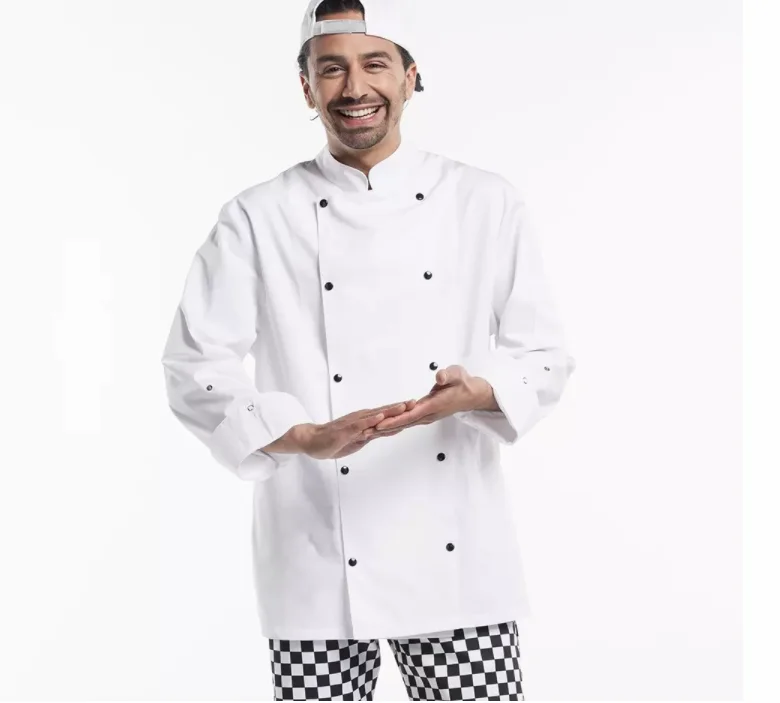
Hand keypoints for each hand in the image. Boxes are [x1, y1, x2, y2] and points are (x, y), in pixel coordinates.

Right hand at [295, 398, 418, 459]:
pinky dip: (371, 420)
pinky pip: (360, 424)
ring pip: (375, 416)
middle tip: (416, 402)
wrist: (312, 440)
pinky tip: (380, 417)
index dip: (401, 412)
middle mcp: (361, 420)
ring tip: (403, 406)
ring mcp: (354, 424)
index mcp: (365, 423)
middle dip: (400, 408)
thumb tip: (386, 432)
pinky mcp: (346, 430)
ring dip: (390, 411)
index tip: (415, 407)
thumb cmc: (333, 440)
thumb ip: (370, 435)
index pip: (386, 417)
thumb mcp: (357, 441)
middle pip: (384, 413)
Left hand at [363, 365, 493, 435]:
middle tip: (366, 432)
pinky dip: (395, 425)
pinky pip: (408, 421)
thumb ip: (447, 375)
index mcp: (433, 405)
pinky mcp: (426, 414)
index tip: (380, 424)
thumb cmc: (464, 382)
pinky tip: (385, 427)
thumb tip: (439, 377)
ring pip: (404, 424)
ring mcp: (427, 416)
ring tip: (370, 432)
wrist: (473, 394)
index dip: (394, 420)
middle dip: (385, 428)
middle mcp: (429, 414)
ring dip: (388, 428)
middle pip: (403, 423)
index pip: (410, 414)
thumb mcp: (457, 374)